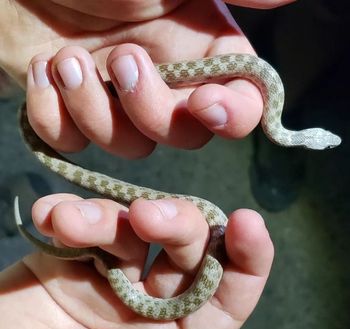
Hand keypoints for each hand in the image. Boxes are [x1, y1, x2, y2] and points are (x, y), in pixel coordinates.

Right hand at [0, 195, 273, 328]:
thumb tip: (208, 317)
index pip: (227, 290)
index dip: (246, 256)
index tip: (247, 222)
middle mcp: (150, 299)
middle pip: (183, 245)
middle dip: (176, 223)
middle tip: (146, 216)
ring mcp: (108, 274)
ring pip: (129, 227)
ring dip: (106, 218)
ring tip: (71, 223)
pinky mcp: (67, 258)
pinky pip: (76, 225)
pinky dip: (65, 216)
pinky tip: (50, 218)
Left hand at [2, 0, 292, 157]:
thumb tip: (286, 0)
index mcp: (198, 48)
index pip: (242, 101)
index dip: (233, 115)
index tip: (204, 103)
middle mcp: (166, 82)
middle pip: (185, 136)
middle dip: (151, 111)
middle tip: (119, 60)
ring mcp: (119, 103)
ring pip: (129, 146)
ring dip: (93, 108)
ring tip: (65, 59)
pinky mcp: (75, 115)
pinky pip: (75, 145)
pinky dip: (54, 115)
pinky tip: (42, 72)